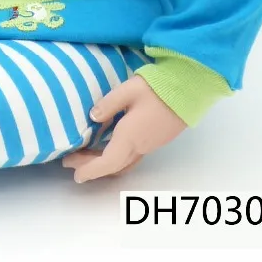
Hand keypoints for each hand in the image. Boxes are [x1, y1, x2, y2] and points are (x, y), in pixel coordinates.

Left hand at [62, 75, 186, 183]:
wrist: (190, 89)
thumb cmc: (158, 87)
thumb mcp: (128, 90)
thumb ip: (108, 104)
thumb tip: (92, 118)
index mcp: (131, 136)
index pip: (107, 162)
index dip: (90, 169)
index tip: (75, 175)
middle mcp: (141, 145)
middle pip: (113, 165)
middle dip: (92, 166)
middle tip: (72, 161)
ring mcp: (151, 144)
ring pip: (124, 162)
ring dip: (105, 162)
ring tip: (87, 154)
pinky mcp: (157, 138)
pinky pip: (133, 156)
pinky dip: (116, 156)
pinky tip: (110, 143)